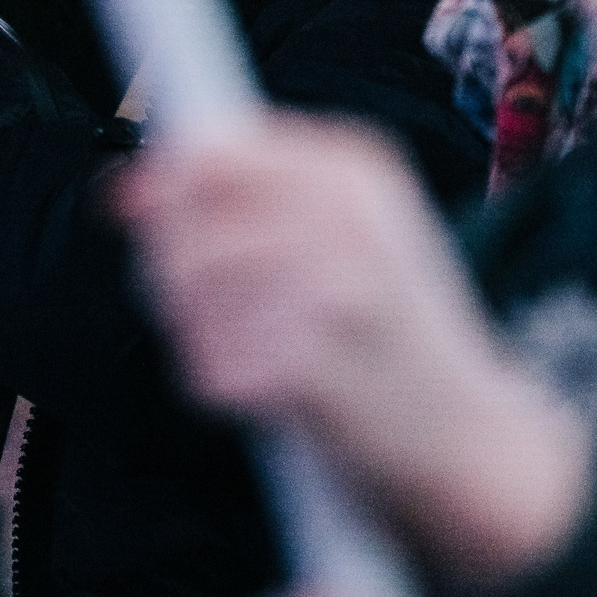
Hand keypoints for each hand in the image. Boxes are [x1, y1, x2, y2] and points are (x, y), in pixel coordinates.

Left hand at [118, 116, 594, 586]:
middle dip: (172, 269)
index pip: (214, 151)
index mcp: (359, 170)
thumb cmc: (392, 333)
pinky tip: (266, 396)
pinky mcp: (312, 372)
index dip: (167, 188)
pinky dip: (217, 386)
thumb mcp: (349, 232)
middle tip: (215, 306)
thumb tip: (125, 189)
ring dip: (196, 331)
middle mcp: (349, 220)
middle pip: (187, 222)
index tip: (147, 215)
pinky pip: (206, 364)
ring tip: (252, 351)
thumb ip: (242, 195)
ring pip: (188, 292)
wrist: (470, 445)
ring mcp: (332, 294)